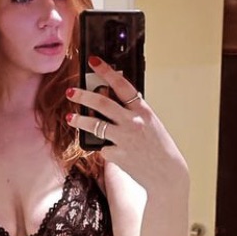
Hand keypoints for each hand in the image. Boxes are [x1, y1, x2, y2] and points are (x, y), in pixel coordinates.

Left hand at [67, 56, 186, 192]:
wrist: (167, 173)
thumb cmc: (158, 146)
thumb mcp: (150, 123)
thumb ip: (132, 111)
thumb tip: (110, 100)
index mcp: (143, 110)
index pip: (122, 85)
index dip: (106, 71)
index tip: (93, 62)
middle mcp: (132, 122)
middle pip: (102, 103)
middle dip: (82, 96)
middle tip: (71, 92)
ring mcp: (124, 139)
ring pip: (95, 124)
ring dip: (79, 120)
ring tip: (70, 117)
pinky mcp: (117, 155)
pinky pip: (102, 147)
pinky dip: (102, 146)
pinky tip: (105, 148)